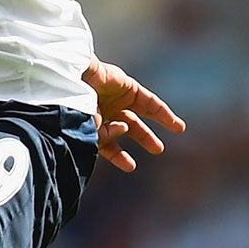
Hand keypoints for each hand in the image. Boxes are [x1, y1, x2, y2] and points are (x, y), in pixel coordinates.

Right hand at [83, 57, 183, 172]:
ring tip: (174, 133)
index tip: (131, 166)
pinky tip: (176, 126)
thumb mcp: (89, 130)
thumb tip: (125, 129)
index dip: (118, 155)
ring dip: (154, 125)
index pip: (107, 142)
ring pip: (139, 115)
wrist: (72, 81)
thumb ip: (106, 136)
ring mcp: (115, 99)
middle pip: (127, 127)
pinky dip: (163, 114)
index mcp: (90, 122)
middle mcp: (103, 110)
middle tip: (158, 150)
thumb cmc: (75, 107)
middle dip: (143, 138)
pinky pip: (149, 102)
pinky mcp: (128, 87)